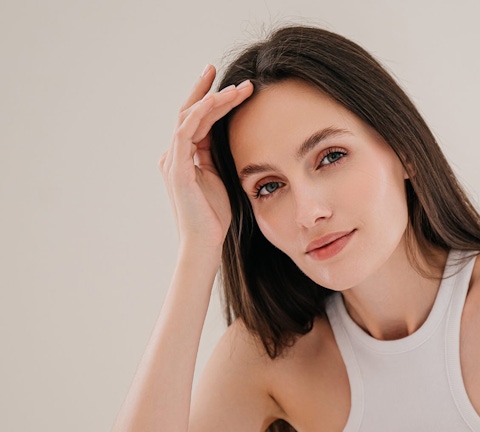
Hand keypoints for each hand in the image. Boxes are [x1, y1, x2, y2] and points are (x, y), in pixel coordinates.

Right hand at [159, 64, 253, 252]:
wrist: (204, 244)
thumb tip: (228, 135)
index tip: (226, 83)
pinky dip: (202, 113)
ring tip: (236, 87)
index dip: (208, 100)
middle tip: (219, 68)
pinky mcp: (176, 169)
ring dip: (212, 99)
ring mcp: (172, 161)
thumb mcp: (220, 178)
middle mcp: (173, 155)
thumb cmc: (214, 217)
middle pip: (188, 112)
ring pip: (189, 117)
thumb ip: (218, 157)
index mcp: (183, 157)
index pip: (195, 121)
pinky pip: (187, 132)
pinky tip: (219, 102)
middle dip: (204, 89)